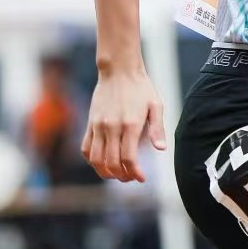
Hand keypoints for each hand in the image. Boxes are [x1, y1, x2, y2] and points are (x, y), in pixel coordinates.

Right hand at [81, 67, 166, 182]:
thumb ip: (157, 128)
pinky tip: (102, 162)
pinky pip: (86, 148)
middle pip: (112, 163)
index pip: (129, 159)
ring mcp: (98, 126)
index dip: (134, 173)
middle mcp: (112, 127)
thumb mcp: (156, 105)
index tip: (141, 178)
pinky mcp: (90, 123)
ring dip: (105, 172)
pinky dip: (92, 160)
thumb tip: (161, 149)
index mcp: (130, 125)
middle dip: (122, 176)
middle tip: (130, 178)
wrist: (119, 70)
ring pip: (95, 159)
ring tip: (116, 174)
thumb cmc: (141, 88)